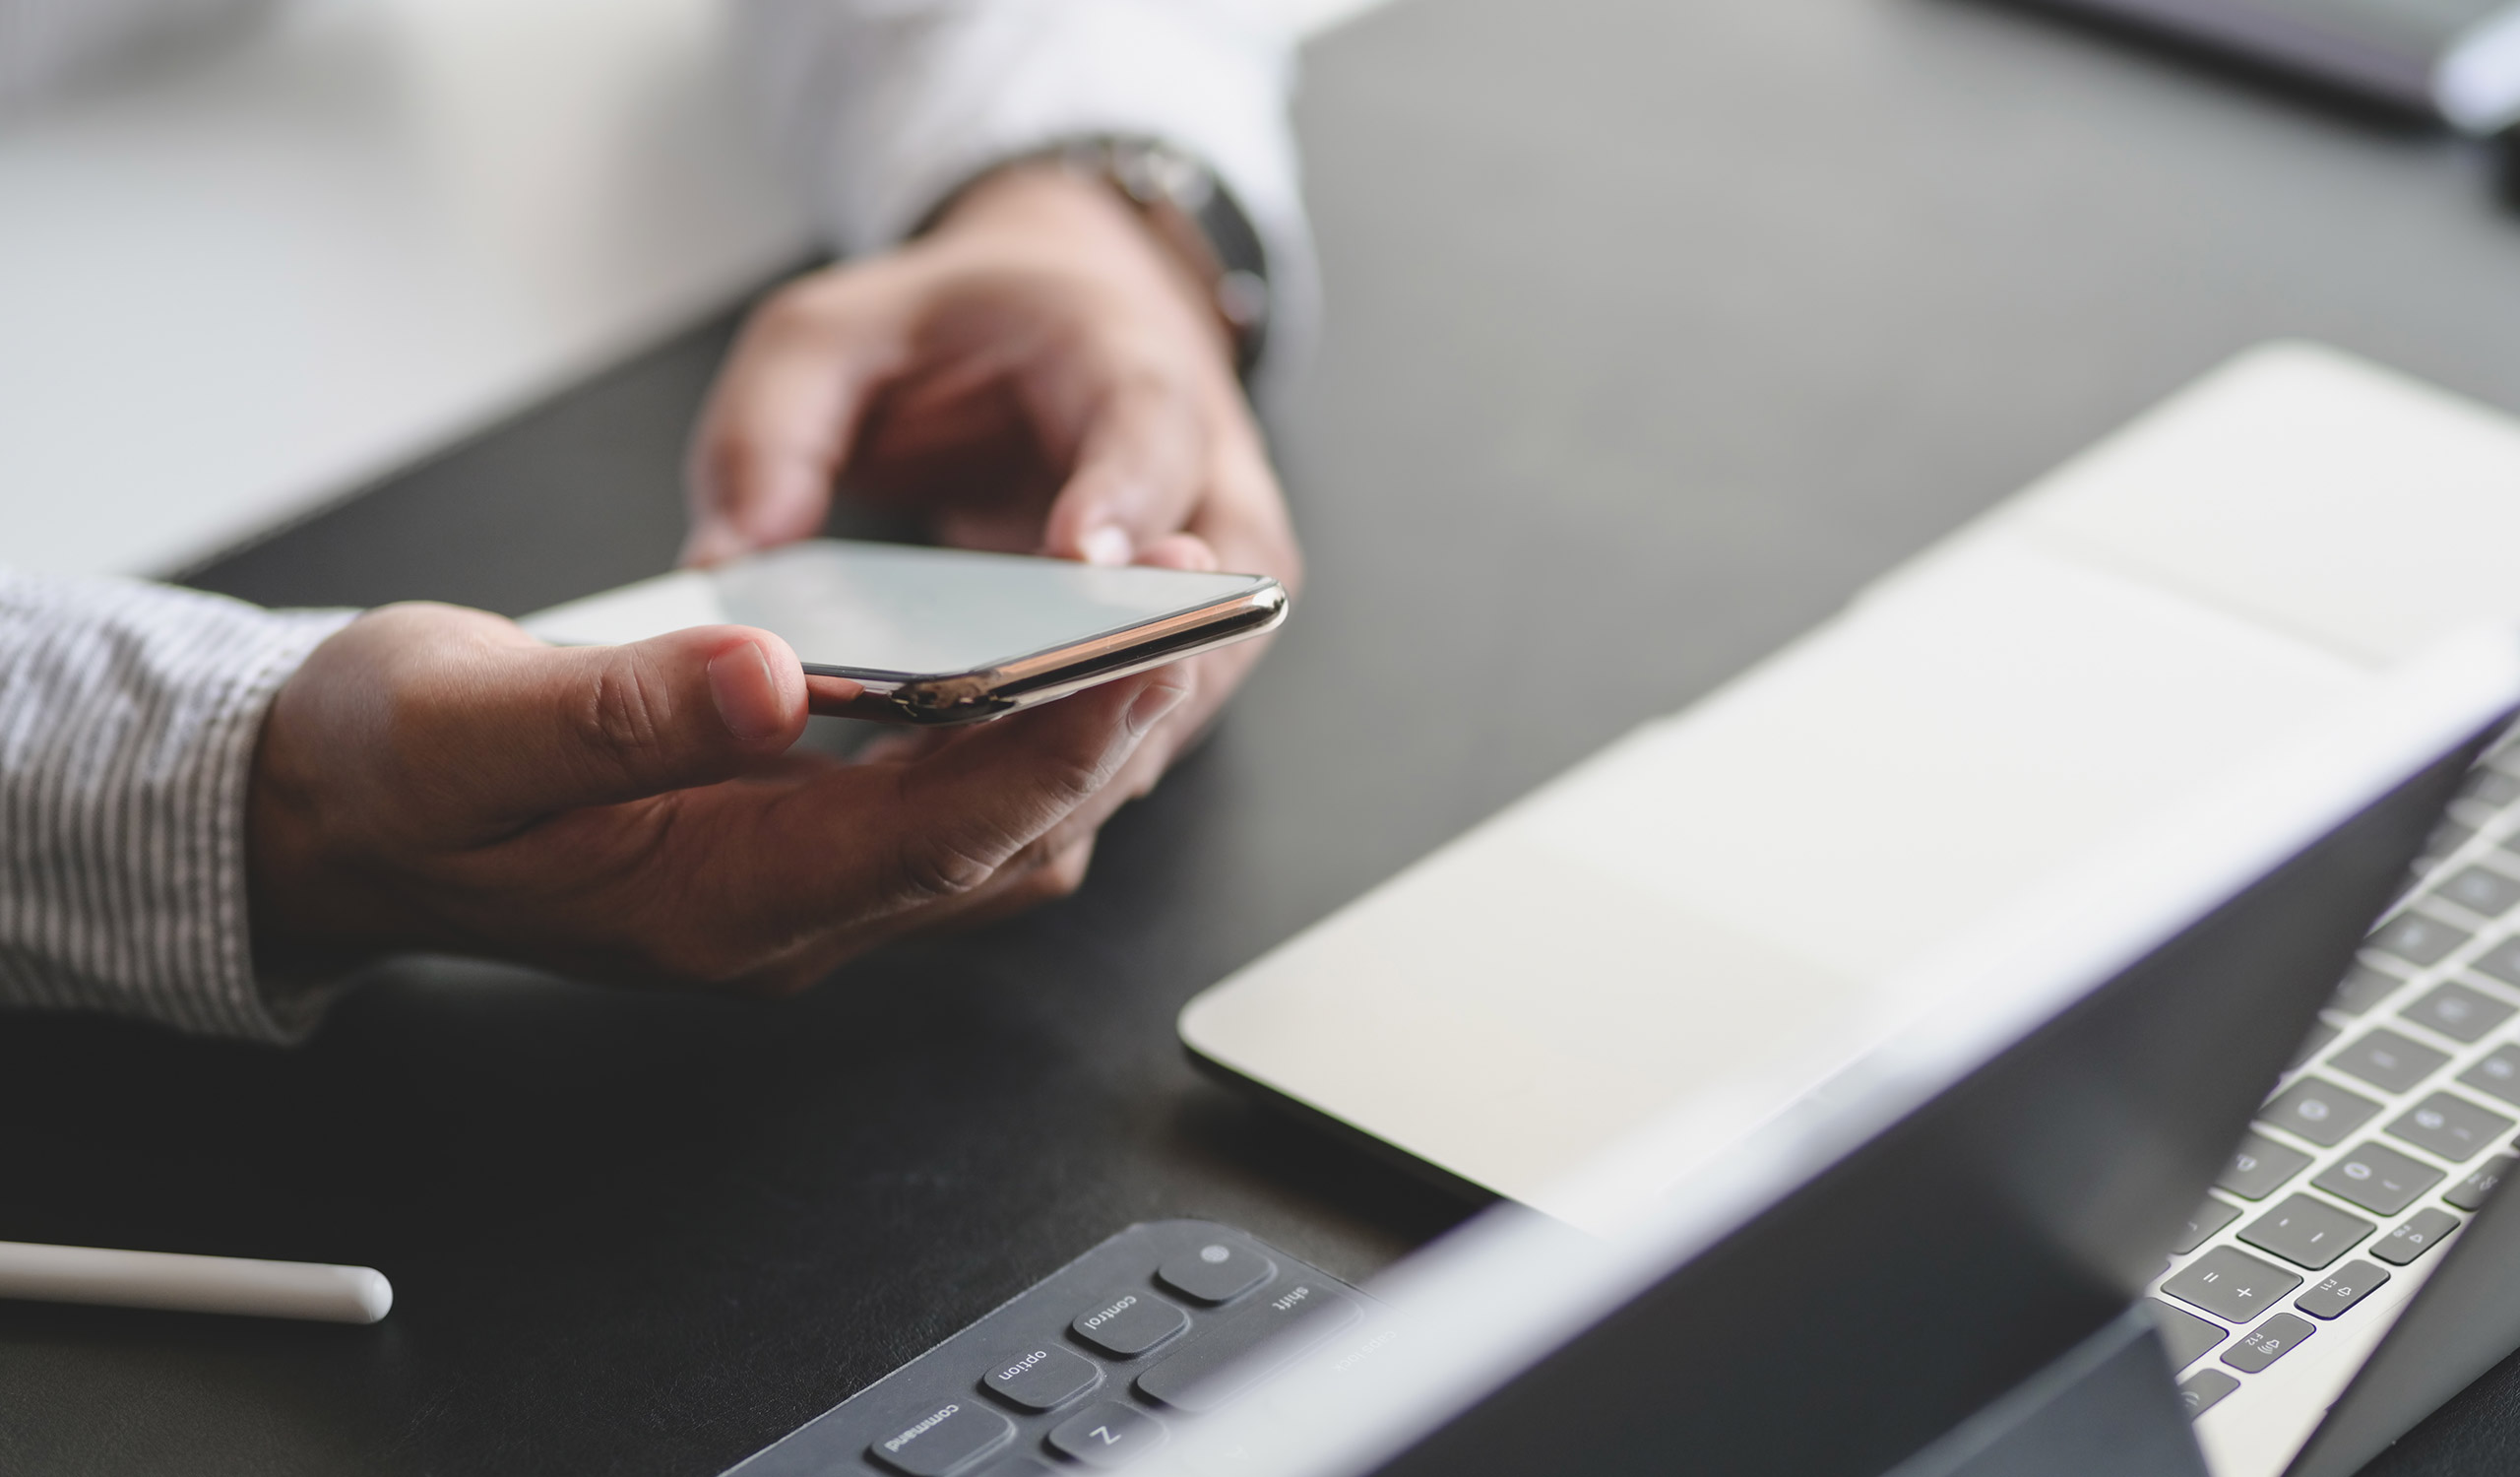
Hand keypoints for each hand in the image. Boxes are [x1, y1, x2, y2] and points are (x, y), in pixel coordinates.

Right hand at [246, 603, 1190, 993]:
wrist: (332, 813)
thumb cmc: (388, 765)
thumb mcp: (469, 719)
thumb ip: (615, 706)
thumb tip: (766, 672)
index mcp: (716, 903)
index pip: (935, 840)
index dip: (1053, 752)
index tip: (1143, 658)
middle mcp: (781, 920)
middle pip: (996, 846)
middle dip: (1102, 743)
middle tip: (1189, 618)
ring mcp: (793, 896)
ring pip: (986, 841)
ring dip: (1069, 747)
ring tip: (1140, 624)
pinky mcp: (791, 852)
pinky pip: (941, 815)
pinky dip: (1005, 745)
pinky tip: (1027, 661)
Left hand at [685, 162, 1300, 839]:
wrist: (1058, 342)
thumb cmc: (958, 333)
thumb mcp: (834, 332)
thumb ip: (772, 427)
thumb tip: (728, 563)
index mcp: (1126, 367)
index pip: (1148, 431)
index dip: (1120, 497)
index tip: (1080, 557)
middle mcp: (1203, 486)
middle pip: (1201, 599)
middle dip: (1111, 683)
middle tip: (1005, 741)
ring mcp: (1210, 590)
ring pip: (1181, 697)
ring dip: (1081, 761)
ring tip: (956, 811)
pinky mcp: (1181, 666)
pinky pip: (1136, 740)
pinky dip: (1057, 786)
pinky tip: (951, 826)